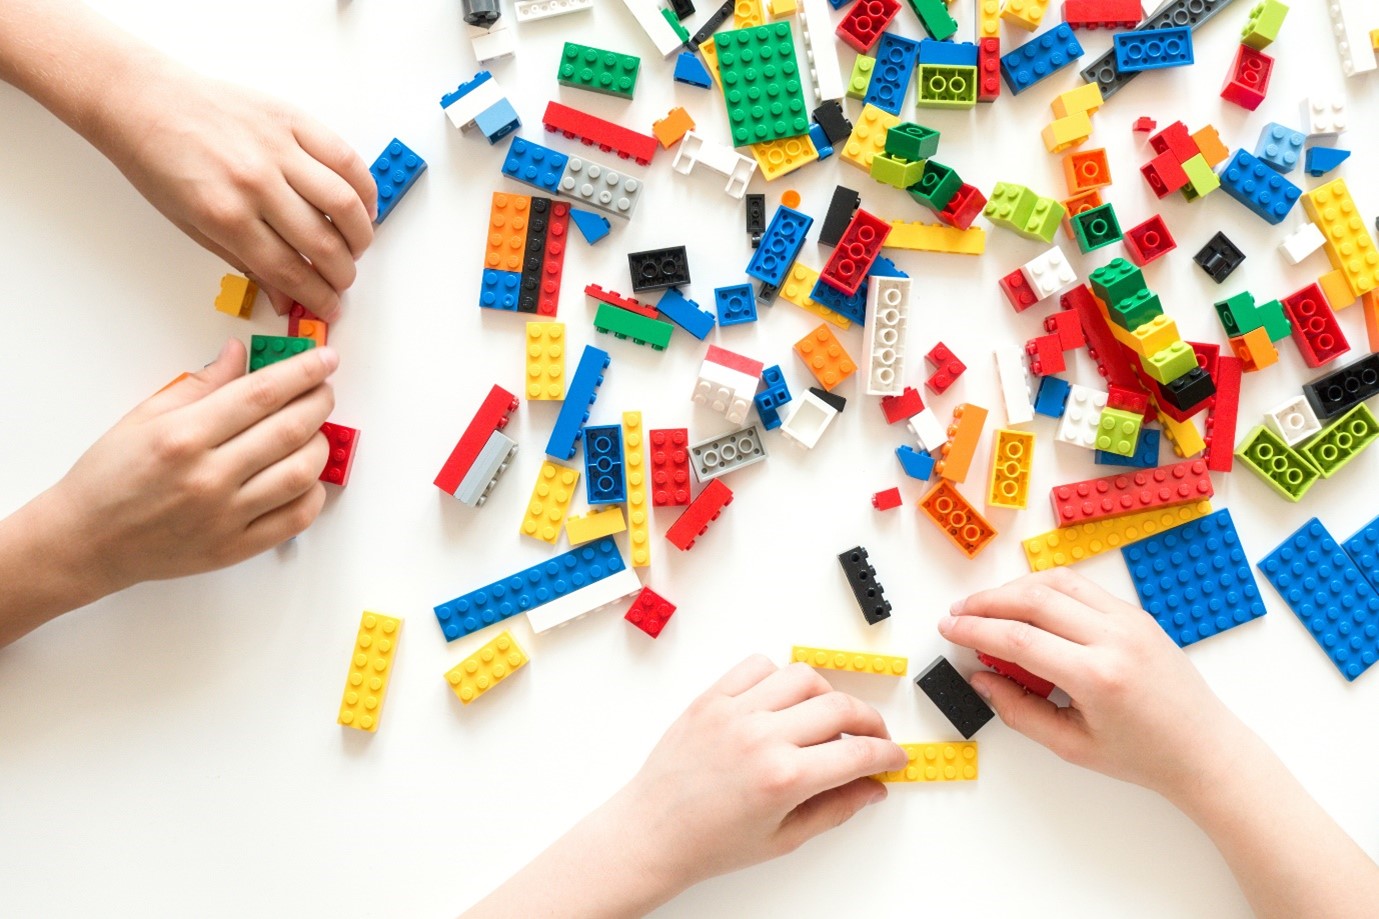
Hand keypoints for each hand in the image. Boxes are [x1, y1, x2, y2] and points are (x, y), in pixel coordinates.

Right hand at [46, 339, 336, 596]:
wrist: (85, 542)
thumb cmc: (109, 478)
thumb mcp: (144, 417)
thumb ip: (200, 385)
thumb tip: (240, 354)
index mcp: (183, 436)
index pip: (262, 394)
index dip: (302, 371)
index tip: (325, 358)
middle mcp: (208, 476)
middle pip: (290, 430)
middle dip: (319, 402)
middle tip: (324, 389)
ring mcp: (225, 516)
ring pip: (301, 474)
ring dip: (320, 445)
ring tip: (315, 430)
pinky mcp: (235, 548)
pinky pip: (296, 518)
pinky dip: (314, 493)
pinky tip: (306, 476)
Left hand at [96, 60, 376, 319]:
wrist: (141, 100)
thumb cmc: (158, 160)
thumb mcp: (192, 225)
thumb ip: (245, 261)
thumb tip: (284, 296)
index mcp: (224, 215)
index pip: (289, 271)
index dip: (317, 297)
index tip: (329, 307)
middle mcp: (255, 182)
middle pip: (322, 242)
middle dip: (342, 274)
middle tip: (344, 281)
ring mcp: (277, 148)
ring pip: (344, 202)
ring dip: (360, 234)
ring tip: (358, 247)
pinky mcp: (291, 119)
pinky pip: (344, 157)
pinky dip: (363, 186)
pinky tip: (363, 205)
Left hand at [611, 656, 907, 890]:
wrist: (651, 833)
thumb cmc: (708, 843)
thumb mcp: (784, 838)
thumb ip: (835, 808)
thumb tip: (871, 788)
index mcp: (783, 777)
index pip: (857, 753)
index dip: (886, 755)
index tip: (893, 757)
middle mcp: (761, 737)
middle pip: (839, 707)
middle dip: (869, 722)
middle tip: (872, 737)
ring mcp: (734, 712)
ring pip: (802, 676)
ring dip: (826, 694)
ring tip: (828, 717)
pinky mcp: (710, 698)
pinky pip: (755, 666)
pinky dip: (778, 676)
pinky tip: (782, 700)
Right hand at [937, 569, 1239, 801]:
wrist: (1205, 750)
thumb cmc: (1145, 756)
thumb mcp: (1071, 746)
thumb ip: (1020, 711)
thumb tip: (983, 679)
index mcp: (1098, 676)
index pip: (1019, 638)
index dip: (975, 630)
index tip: (949, 629)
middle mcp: (1115, 638)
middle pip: (1034, 599)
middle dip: (987, 602)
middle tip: (958, 613)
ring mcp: (1130, 620)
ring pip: (1058, 582)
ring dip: (1015, 588)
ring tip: (986, 605)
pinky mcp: (1136, 615)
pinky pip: (1082, 588)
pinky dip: (1046, 589)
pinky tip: (1025, 604)